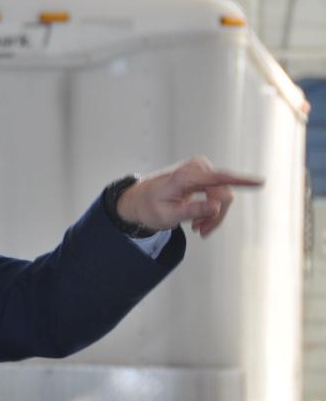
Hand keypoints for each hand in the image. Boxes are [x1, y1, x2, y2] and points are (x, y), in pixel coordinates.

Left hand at [117, 156, 263, 237]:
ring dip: (214, 215)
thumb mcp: (168, 215)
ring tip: (198, 229)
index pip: (218, 178)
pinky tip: (199, 222)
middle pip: (224, 195)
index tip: (261, 182)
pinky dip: (211, 210)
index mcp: (185, 176)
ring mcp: (202, 170)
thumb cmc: (151, 208)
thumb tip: (216, 206)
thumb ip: (193, 210)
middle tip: (201, 232)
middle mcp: (197, 168)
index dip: (241, 181)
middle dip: (216, 216)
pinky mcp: (205, 175)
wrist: (140, 200)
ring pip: (224, 197)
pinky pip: (219, 194)